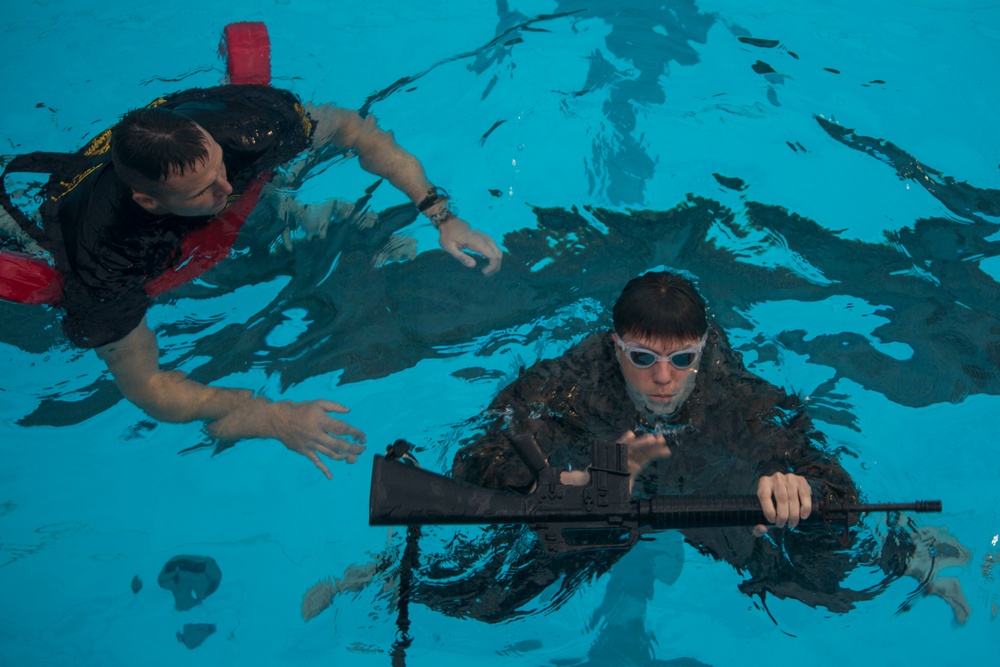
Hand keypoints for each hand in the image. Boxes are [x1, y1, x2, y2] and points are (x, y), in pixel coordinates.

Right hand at [214, 399, 366, 479]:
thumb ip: (334, 406)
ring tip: (354, 458)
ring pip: (330, 454)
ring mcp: (310, 444)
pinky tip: (331, 476)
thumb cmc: (301, 409)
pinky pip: (315, 462)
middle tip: (362, 449)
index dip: (354, 433)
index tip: (363, 436)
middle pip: (339, 445)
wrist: (278, 419)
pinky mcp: (304, 451)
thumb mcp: (318, 403)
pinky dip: (323, 470)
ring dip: (344, 457)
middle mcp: (316, 434)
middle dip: (353, 448)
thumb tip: (349, 411)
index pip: (342, 428)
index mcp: (321, 421)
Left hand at [436, 217, 502, 274]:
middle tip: (485, 274)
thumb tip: (473, 265)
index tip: (484, 272)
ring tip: (487, 270)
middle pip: (498, 253)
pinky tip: (487, 263)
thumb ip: (461, 256)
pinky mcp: (485, 238)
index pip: (492, 254)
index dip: (492, 265)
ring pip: (498, 251)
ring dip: (496, 262)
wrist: (450, 223)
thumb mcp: (449, 248)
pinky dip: (494, 257)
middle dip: (495, 266)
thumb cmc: (448, 236)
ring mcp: (486, 237)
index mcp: (476, 241)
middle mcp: (484, 238)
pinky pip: (494, 249)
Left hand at [559, 431, 670, 492]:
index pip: (616, 448)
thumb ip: (573, 479)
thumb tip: (562, 477)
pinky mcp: (635, 467)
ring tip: (662, 441)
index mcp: (608, 458)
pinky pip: (647, 459)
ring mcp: (628, 461)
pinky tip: (666, 451)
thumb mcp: (580, 481)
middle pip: (632, 448)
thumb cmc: (588, 481)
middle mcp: (619, 457)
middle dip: (643, 443)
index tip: (629, 436)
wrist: (594, 488)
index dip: (622, 442)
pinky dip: (656, 454)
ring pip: (642, 452)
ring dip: (652, 446)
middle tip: (654, 438)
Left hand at [753, 472, 811, 535]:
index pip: (764, 495)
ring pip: (793, 498)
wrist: (784, 491)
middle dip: (783, 515)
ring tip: (792, 523)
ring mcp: (790, 478)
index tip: (772, 521)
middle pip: (781, 498)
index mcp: (764, 482)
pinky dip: (805, 507)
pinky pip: (805, 495)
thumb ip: (757, 526)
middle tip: (783, 525)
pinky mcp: (801, 480)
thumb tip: (762, 529)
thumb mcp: (761, 513)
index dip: (768, 510)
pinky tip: (803, 516)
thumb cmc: (771, 505)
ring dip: (794, 514)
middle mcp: (776, 477)